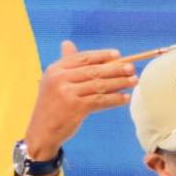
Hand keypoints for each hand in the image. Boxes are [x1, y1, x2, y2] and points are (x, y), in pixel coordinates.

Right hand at [23, 40, 137, 158]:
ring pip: (99, 85)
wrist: (41, 132)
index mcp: (55, 69)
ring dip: (119, 83)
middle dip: (115, 69)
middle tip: (131, 68)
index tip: (117, 54)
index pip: (82, 57)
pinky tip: (125, 98)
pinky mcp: (75, 108)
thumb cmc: (51, 105)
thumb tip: (67, 43)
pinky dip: (115, 99)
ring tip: (133, 81)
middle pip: (94, 70)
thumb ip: (65, 64)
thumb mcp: (53, 82)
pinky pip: (100, 101)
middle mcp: (60, 79)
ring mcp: (67, 93)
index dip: (101, 55)